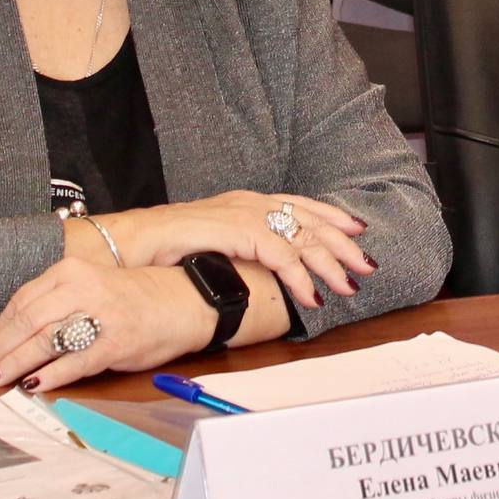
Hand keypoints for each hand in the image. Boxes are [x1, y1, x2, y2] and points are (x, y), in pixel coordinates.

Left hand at [0, 260, 206, 391]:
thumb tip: (17, 335)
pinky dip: (50, 376)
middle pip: (26, 321)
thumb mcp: (92, 285)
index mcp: (73, 270)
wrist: (185, 300)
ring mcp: (100, 316)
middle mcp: (83, 288)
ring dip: (15, 365)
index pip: (22, 300)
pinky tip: (33, 385)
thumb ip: (58, 302)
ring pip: (43, 341)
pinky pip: (73, 362)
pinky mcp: (115, 343)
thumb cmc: (136, 297)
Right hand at [99, 191, 371, 309]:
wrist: (132, 243)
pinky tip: (311, 296)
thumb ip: (239, 248)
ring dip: (328, 264)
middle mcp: (248, 203)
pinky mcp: (236, 232)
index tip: (356, 230)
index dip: (330, 216)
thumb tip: (264, 268)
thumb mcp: (212, 243)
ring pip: (301, 237)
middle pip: (308, 219)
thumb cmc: (165, 248)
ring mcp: (243, 215)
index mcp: (245, 202)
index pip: (298, 203)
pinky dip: (299, 278)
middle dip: (341, 243)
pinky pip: (280, 256)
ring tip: (347, 286)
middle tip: (366, 265)